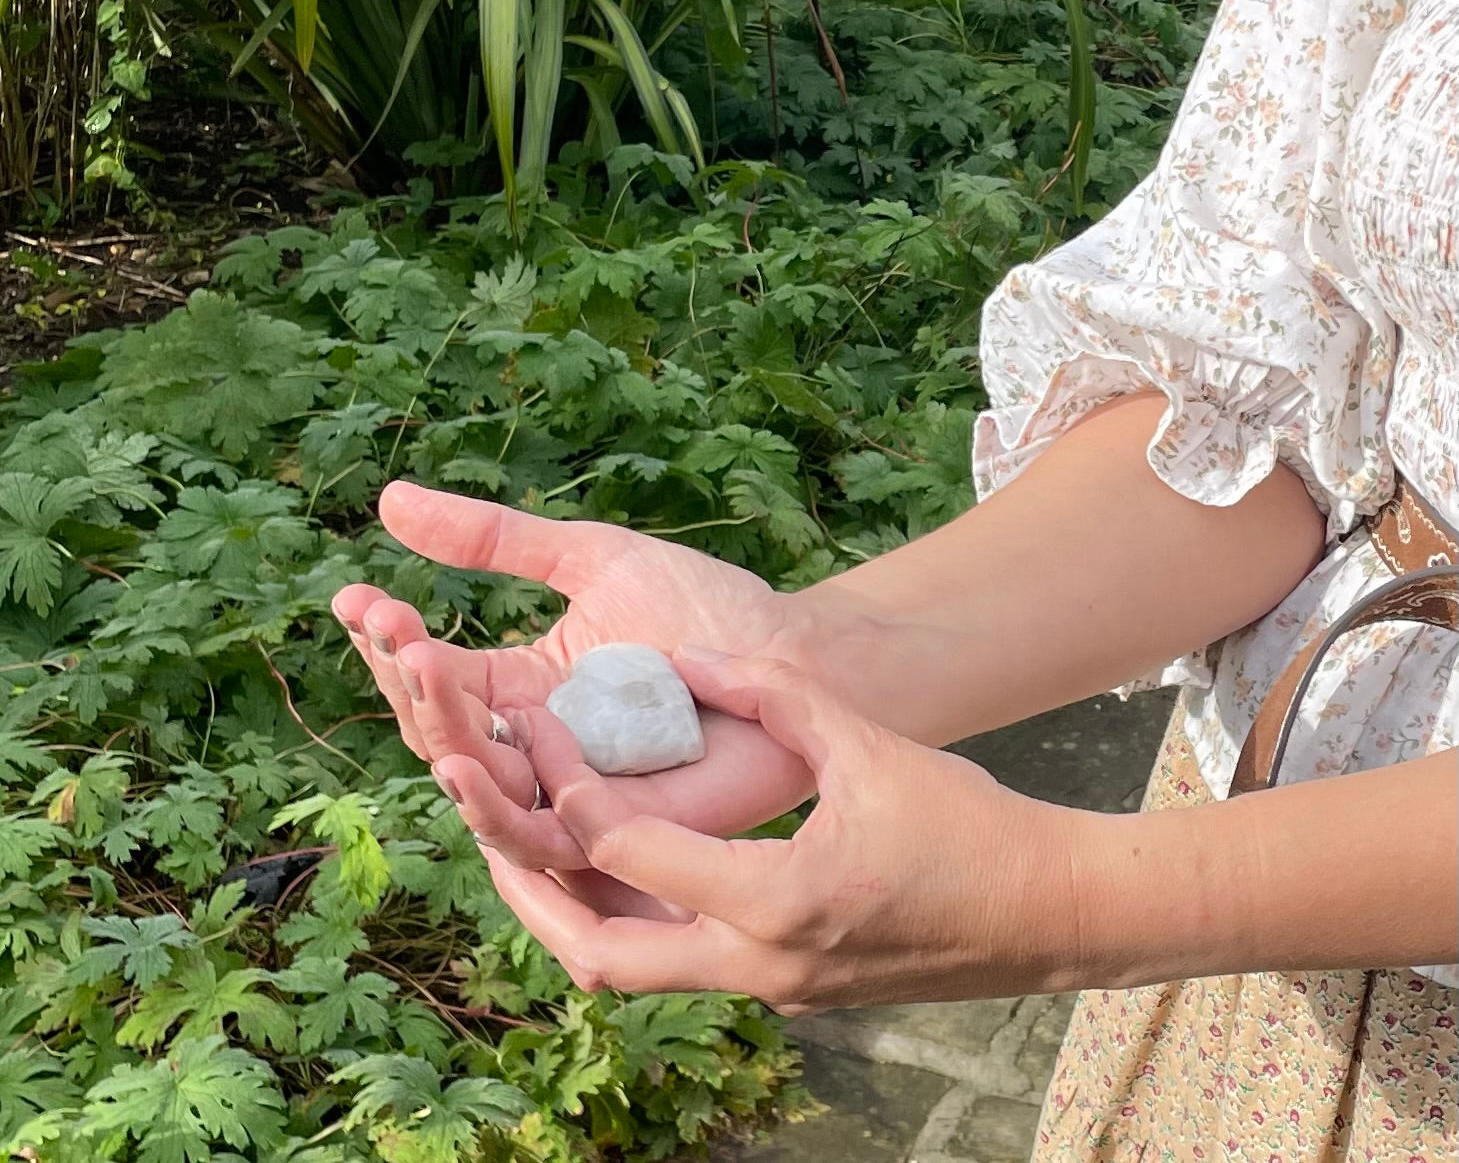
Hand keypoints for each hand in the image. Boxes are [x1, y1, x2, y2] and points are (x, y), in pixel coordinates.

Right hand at [332, 481, 821, 867]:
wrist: (794, 654)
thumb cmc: (704, 608)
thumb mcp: (588, 558)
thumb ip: (495, 539)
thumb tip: (388, 500)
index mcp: (522, 687)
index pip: (434, 677)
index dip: (388, 641)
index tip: (353, 596)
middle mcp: (535, 745)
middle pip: (443, 733)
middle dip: (407, 681)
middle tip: (391, 625)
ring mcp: (571, 790)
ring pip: (478, 788)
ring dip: (440, 735)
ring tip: (417, 670)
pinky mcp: (613, 831)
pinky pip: (539, 834)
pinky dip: (498, 802)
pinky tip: (471, 753)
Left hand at [466, 650, 1091, 1012]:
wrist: (1049, 910)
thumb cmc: (969, 825)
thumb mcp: (865, 744)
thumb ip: (770, 692)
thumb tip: (685, 655)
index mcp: (778, 898)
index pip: (628, 853)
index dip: (572, 789)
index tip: (539, 738)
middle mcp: (762, 964)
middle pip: (599, 955)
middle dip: (533, 893)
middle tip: (489, 830)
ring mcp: (775, 988)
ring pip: (636, 970)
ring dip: (580, 912)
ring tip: (543, 845)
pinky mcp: (792, 989)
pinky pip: (686, 963)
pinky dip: (640, 918)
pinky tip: (632, 863)